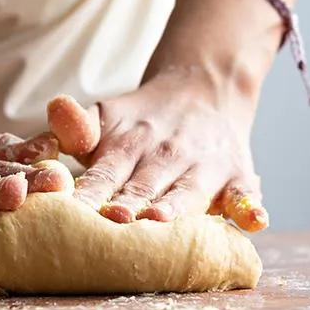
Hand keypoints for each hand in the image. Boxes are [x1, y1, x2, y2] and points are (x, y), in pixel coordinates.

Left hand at [46, 65, 268, 231]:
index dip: (89, 192)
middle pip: (143, 186)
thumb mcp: (107, 115)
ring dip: (176, 207)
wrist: (204, 89)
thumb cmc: (141, 121)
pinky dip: (250, 207)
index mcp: (129, 144)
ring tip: (160, 219)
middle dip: (127, 204)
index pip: (105, 172)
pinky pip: (245, 194)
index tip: (70, 210)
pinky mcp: (237, 176)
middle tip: (111, 220)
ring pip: (188, 192)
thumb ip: (78, 125)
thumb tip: (55, 106)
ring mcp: (204, 167)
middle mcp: (166, 155)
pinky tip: (254, 220)